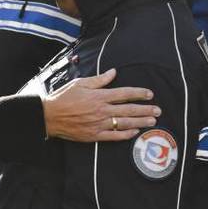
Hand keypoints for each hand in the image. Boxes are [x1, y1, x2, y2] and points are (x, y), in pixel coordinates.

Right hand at [42, 68, 159, 141]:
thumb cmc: (63, 97)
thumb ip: (99, 80)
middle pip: (129, 109)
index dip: (139, 93)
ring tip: (152, 121)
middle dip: (145, 109)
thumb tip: (113, 73)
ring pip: (125, 123)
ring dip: (140, 122)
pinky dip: (125, 134)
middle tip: (158, 110)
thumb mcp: (80, 83)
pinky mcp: (94, 135)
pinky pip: (114, 136)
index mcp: (99, 96)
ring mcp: (99, 124)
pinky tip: (135, 132)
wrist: (49, 116)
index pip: (125, 93)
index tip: (149, 94)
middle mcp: (102, 110)